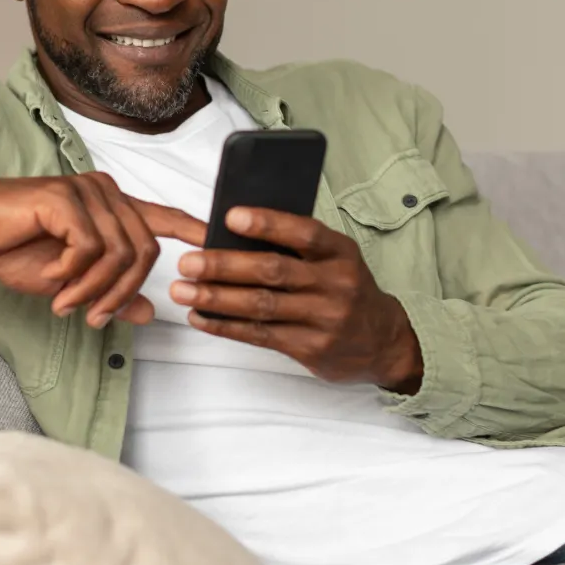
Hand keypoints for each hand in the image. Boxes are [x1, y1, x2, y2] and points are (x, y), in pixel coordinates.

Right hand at [0, 173, 205, 326]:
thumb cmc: (15, 246)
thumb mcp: (69, 281)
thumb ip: (110, 292)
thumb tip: (150, 314)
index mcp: (112, 205)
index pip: (164, 215)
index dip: (196, 230)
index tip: (222, 246)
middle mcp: (106, 191)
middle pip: (146, 250)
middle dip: (123, 293)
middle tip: (93, 316)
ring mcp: (86, 190)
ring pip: (121, 253)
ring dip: (96, 290)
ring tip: (68, 304)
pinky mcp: (63, 197)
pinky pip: (91, 248)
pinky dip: (75, 275)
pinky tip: (54, 282)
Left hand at [169, 207, 423, 393]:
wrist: (382, 341)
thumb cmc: (346, 288)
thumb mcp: (336, 258)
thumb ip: (297, 246)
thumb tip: (235, 231)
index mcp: (341, 253)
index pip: (304, 233)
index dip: (267, 224)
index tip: (230, 216)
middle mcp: (335, 284)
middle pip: (273, 272)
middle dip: (225, 265)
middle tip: (188, 261)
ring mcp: (323, 319)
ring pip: (261, 306)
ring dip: (216, 298)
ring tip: (182, 290)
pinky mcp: (310, 348)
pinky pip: (260, 334)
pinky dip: (225, 325)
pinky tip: (200, 316)